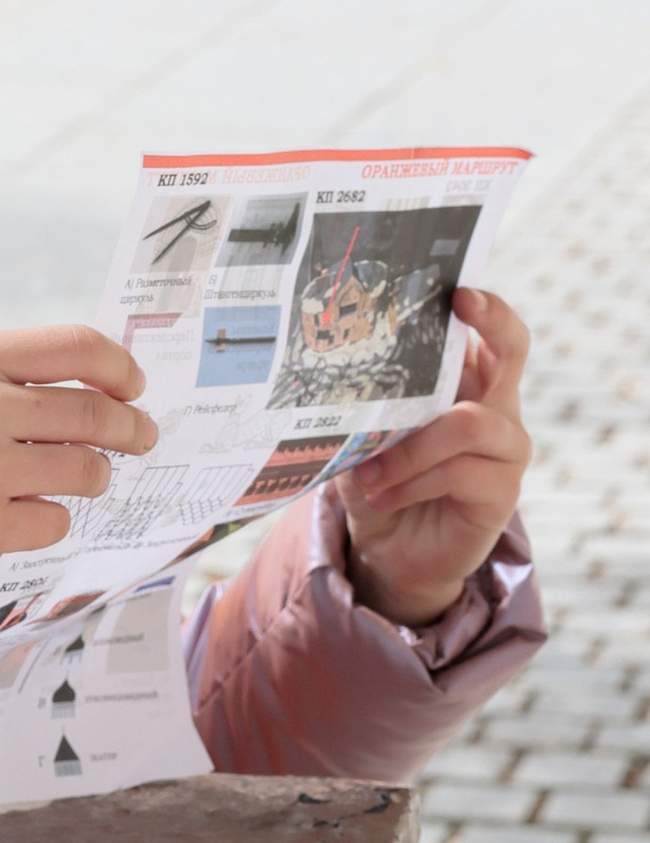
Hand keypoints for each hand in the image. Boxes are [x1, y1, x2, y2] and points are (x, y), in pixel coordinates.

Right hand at [0, 328, 156, 595]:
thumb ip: (15, 372)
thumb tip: (110, 388)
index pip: (79, 347)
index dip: (121, 368)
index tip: (134, 388)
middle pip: (95, 416)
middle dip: (131, 430)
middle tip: (140, 438)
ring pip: (86, 473)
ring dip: (94, 477)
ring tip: (79, 477)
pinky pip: (55, 522)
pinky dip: (49, 519)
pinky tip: (23, 512)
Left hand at [338, 288, 530, 627]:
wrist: (390, 552)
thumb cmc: (379, 482)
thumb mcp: (365, 437)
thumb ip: (365, 405)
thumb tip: (328, 373)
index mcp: (464, 385)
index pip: (492, 333)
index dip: (488, 308)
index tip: (459, 290)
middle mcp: (495, 407)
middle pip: (514, 351)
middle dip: (493, 321)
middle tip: (460, 302)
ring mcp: (506, 449)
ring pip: (470, 423)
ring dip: (412, 447)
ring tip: (369, 473)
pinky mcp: (502, 491)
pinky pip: (461, 472)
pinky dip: (412, 482)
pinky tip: (382, 496)